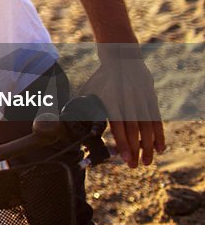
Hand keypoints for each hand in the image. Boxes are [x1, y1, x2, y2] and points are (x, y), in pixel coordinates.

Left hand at [82, 53, 165, 167]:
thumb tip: (63, 121)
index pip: (118, 126)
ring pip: (147, 126)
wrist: (120, 58)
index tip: (125, 159)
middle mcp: (127, 100)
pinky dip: (159, 134)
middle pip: (134, 129)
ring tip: (148, 161)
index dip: (123, 143)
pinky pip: (157, 119)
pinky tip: (160, 148)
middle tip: (136, 166)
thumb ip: (80, 107)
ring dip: (148, 146)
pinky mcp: (151, 98)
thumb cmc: (100, 79)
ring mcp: (141, 99)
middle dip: (135, 150)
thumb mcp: (88, 91)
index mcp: (110, 100)